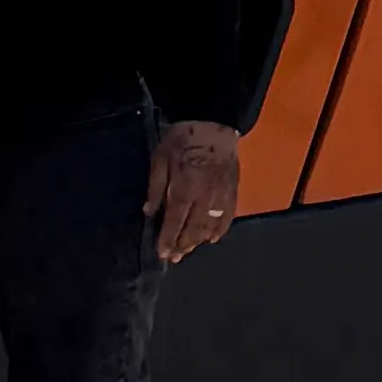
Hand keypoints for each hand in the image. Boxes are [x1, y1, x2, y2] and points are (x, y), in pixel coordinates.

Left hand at [149, 117, 244, 265]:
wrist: (214, 124)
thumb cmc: (182, 139)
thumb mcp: (160, 159)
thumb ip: (155, 187)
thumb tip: (148, 212)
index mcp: (185, 188)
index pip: (174, 221)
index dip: (168, 239)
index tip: (163, 254)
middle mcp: (205, 197)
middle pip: (193, 229)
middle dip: (182, 245)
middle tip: (173, 258)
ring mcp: (222, 196)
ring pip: (210, 226)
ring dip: (198, 241)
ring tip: (187, 250)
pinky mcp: (233, 191)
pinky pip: (228, 216)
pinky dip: (220, 230)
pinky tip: (211, 238)